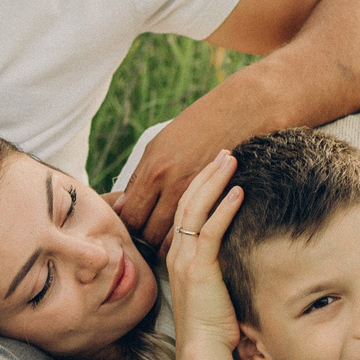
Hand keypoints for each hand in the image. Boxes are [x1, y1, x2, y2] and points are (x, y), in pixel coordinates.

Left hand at [109, 103, 255, 243]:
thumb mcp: (158, 146)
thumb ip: (139, 179)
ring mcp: (197, 195)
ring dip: (169, 245)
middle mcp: (171, 185)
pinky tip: (191, 238)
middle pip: (148, 233)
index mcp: (154, 172)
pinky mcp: (218, 200)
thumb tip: (121, 207)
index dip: (129, 229)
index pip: (130, 217)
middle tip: (151, 242)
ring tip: (169, 243)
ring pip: (172, 240)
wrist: (237, 114)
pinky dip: (191, 239)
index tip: (133, 230)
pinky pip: (197, 233)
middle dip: (147, 241)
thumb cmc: (194, 127)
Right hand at [164, 150, 244, 359]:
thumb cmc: (214, 326)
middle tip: (223, 152)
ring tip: (230, 160)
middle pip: (188, 201)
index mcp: (179, 256)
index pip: (186, 210)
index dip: (200, 186)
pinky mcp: (198, 268)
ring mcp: (185, 259)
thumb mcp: (217, 288)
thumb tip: (244, 250)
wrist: (203, 349)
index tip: (217, 167)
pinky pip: (210, 230)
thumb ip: (222, 266)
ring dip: (214, 181)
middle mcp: (178, 253)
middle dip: (206, 174)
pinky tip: (238, 191)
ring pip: (196, 209)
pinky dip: (224, 209)